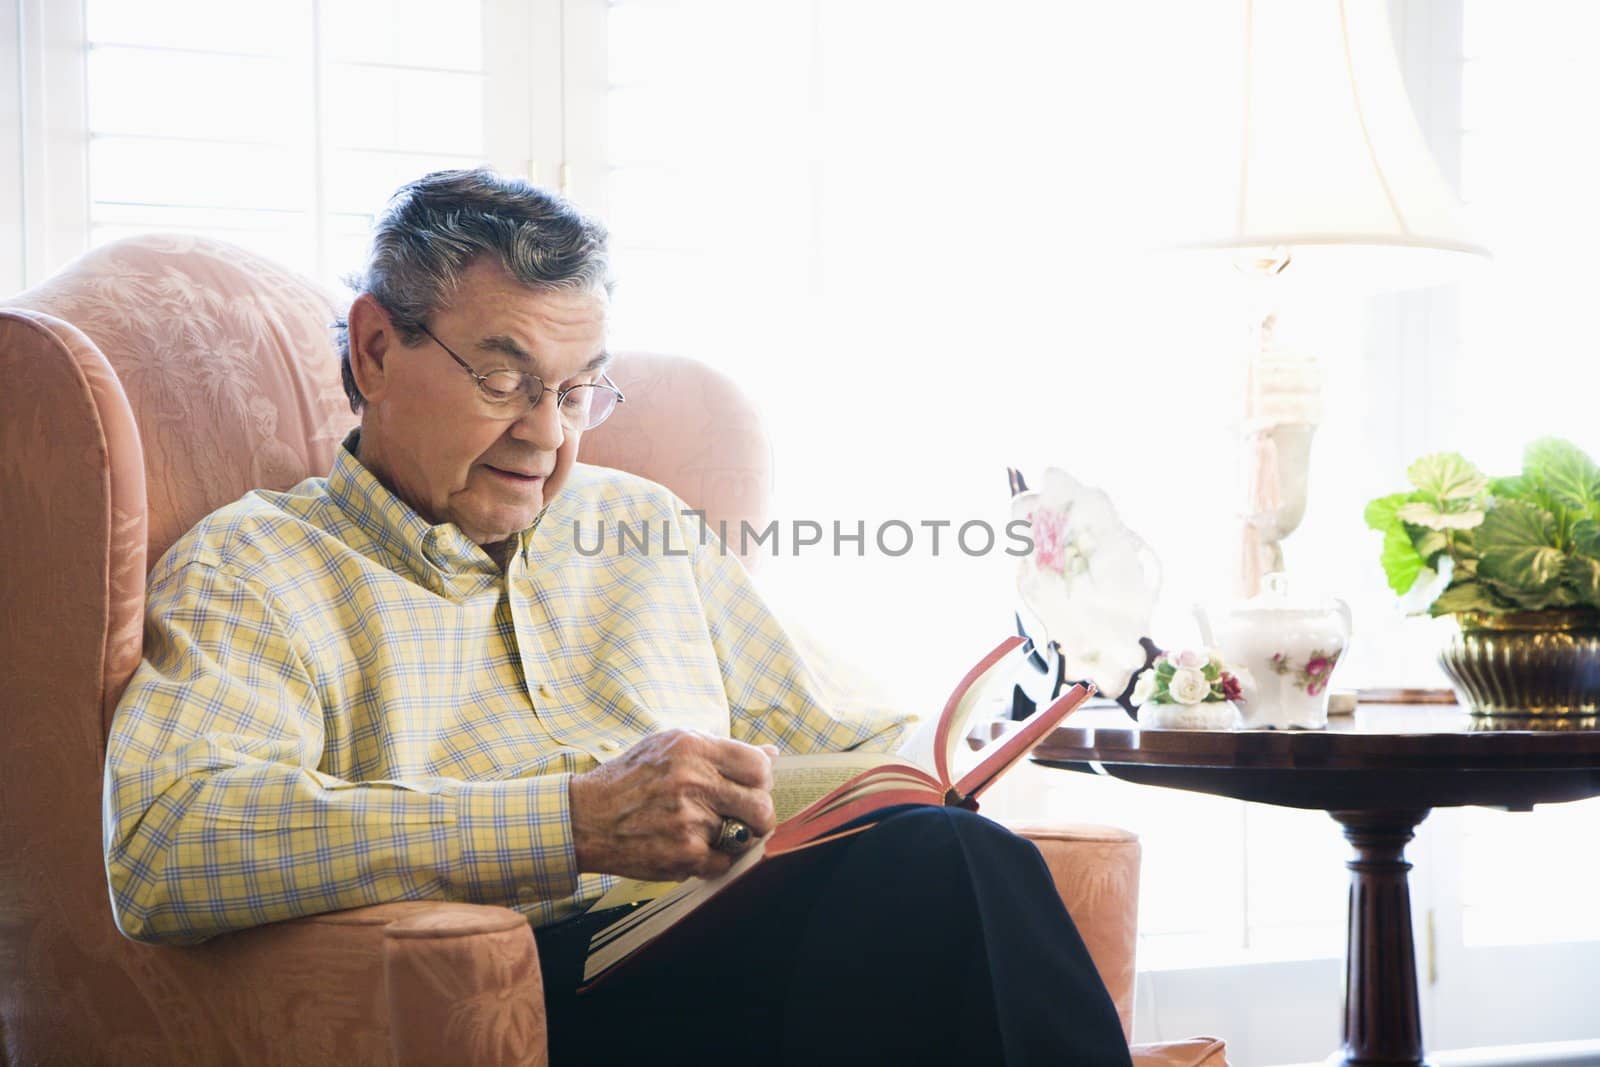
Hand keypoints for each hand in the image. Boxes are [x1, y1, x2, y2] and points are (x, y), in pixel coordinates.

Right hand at [569, 730, 779, 880]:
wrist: (586, 818)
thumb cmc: (631, 779)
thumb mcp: (670, 747)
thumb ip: (721, 750)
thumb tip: (771, 754)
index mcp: (692, 749)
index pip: (759, 767)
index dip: (761, 780)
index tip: (751, 787)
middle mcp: (692, 782)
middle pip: (761, 806)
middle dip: (758, 814)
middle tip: (742, 815)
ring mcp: (689, 821)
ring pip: (744, 836)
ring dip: (733, 837)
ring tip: (709, 830)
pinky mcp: (683, 854)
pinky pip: (724, 862)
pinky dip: (714, 859)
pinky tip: (692, 847)